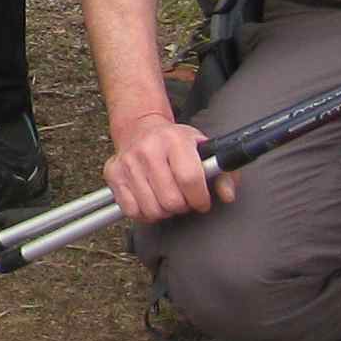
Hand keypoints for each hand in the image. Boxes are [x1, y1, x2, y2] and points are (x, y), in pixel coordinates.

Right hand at [104, 112, 223, 226]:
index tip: (202, 201)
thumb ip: (222, 173)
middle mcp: (148, 149)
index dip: (200, 198)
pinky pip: (132, 210)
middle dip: (182, 206)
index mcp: (174, 140)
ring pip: (152, 209)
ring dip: (164, 211)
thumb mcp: (203, 149)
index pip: (190, 179)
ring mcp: (128, 162)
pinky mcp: (113, 173)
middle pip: (171, 200)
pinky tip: (150, 199)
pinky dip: (144, 213)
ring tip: (167, 197)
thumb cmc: (175, 142)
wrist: (139, 128)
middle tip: (183, 198)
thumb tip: (228, 196)